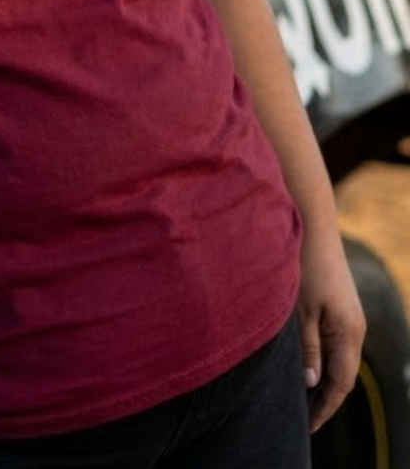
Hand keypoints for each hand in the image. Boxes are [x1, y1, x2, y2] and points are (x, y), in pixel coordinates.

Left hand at [299, 230, 365, 432]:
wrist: (312, 225)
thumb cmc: (304, 265)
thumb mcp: (300, 311)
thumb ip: (308, 348)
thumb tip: (312, 383)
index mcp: (348, 333)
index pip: (340, 384)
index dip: (325, 408)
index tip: (307, 428)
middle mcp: (354, 328)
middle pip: (343, 375)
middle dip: (325, 399)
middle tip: (302, 420)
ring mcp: (349, 317)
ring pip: (339, 359)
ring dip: (323, 379)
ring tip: (301, 399)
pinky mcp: (340, 306)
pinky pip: (335, 343)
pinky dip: (323, 359)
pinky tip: (306, 365)